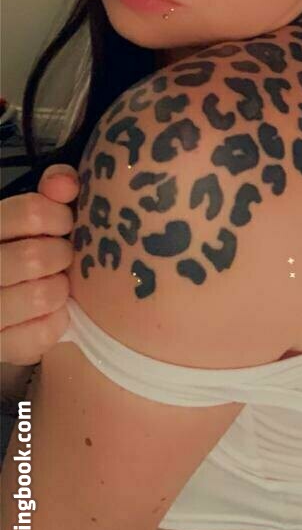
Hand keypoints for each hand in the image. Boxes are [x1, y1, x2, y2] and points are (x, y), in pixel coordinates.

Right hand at [0, 165, 79, 365]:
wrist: (4, 294)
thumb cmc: (19, 248)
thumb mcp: (26, 217)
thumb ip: (49, 192)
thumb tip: (66, 183)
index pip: (30, 212)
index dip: (60, 216)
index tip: (65, 224)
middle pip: (35, 257)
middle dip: (61, 256)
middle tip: (63, 258)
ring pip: (41, 296)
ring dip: (60, 289)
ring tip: (55, 284)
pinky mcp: (0, 347)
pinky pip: (43, 333)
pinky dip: (57, 321)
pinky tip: (50, 312)